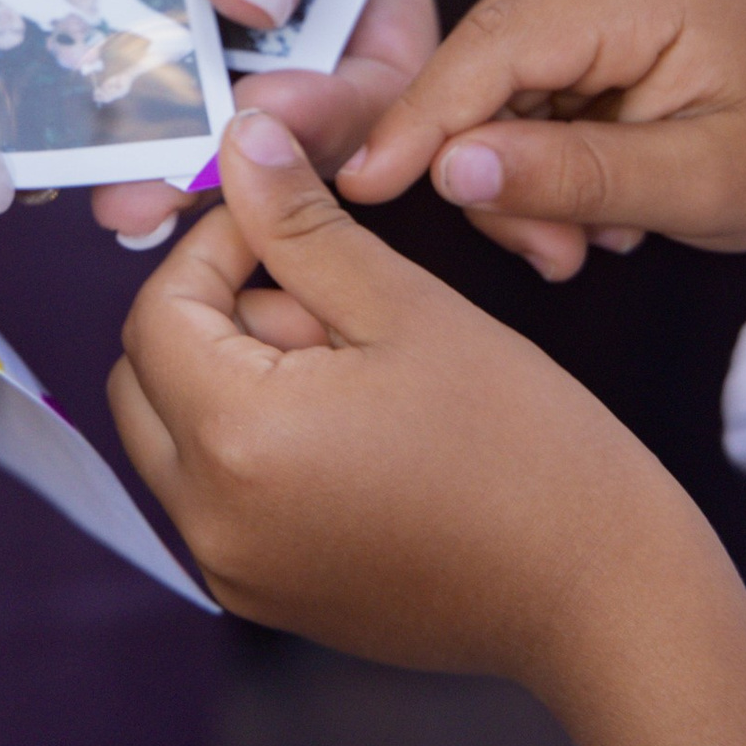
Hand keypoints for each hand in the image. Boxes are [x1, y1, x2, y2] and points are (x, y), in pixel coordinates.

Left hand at [0, 0, 435, 231]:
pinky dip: (7, 96)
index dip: (343, 107)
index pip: (373, 48)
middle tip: (176, 190)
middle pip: (248, 104)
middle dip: (220, 160)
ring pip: (129, 103)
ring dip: (115, 158)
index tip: (284, 125)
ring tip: (92, 189)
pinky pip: (13, 52)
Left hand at [113, 114, 745, 745]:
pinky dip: (255, 446)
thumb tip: (240, 147)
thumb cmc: (525, 449)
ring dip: (234, 380)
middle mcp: (209, 520)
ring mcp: (234, 570)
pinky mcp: (268, 597)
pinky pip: (218, 498)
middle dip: (214, 315)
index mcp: (236, 439)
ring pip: (177, 439)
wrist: (599, 596)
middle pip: (147, 378)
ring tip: (353, 366)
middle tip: (323, 296)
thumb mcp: (407, 308)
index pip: (159, 310)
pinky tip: (356, 427)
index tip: (286, 218)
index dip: (216, 246)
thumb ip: (303, 225)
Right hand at [337, 0, 745, 277]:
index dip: (421, 124)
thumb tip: (449, 172)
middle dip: (495, 172)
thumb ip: (572, 176)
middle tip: (557, 259)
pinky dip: (539, 143)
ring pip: (490, 77)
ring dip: (522, 169)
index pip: (492, 49)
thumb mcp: (697, 186)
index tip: (364, 190)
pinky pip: (517, 72)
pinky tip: (597, 192)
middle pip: (480, 64)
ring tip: (597, 235)